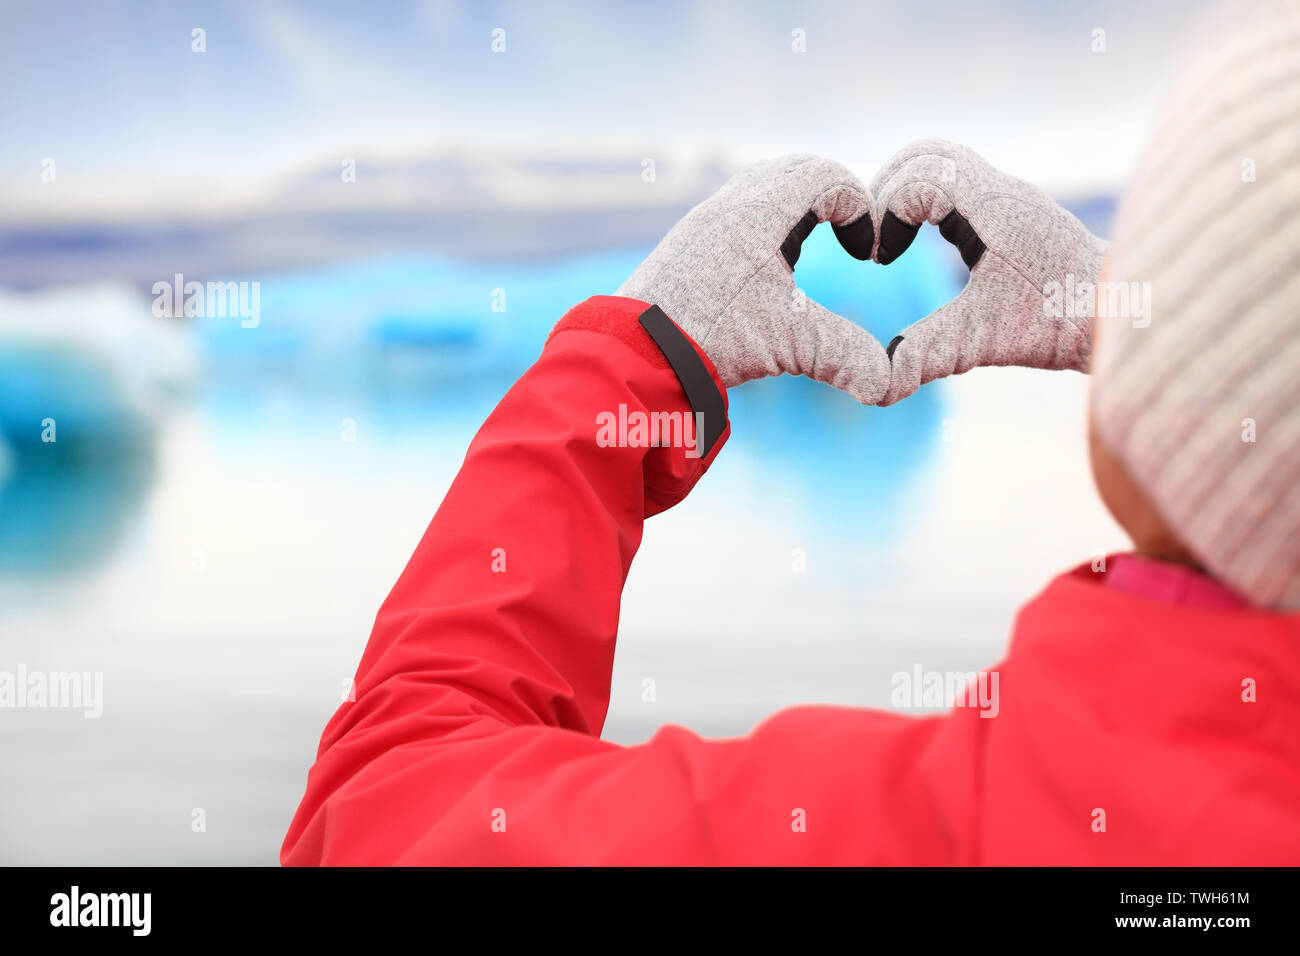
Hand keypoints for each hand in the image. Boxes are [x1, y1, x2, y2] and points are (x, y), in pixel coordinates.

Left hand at [618, 154, 890, 403]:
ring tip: (815, 248)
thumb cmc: (711, 339)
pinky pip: (739, 207)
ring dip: (798, 208)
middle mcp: (729, 204)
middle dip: (832, 198)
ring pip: (764, 186)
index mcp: (758, 213)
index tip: (864, 251)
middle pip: (795, 169)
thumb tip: (891, 385)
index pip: (824, 175)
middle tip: (850, 238)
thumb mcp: (788, 346)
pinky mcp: (690, 241)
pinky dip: (768, 223)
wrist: (633, 350)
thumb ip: (845, 357)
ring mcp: (705, 219)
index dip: (857, 206)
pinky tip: (771, 270)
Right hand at [869, 138, 1107, 404]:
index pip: (918, 176)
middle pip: (925, 154)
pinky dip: (930, 206)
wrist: (1126, 312)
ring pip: (943, 163)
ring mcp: (1009, 197)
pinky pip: (959, 185)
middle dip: (887, 191)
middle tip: (876, 240)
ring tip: (894, 244)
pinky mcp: (1013, 212)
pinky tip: (926, 247)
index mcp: (993, 207)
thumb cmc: (1062, 323)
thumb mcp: (986, 340)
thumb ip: (929, 352)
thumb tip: (879, 386)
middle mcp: (1002, 191)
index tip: (881, 259)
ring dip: (907, 196)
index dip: (885, 213)